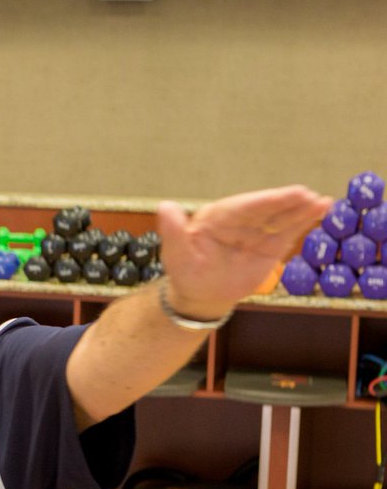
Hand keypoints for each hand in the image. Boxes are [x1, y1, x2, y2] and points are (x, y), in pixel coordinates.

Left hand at [157, 185, 331, 318]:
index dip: (265, 201)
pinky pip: (287, 232)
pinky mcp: (269, 246)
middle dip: (287, 203)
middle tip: (308, 195)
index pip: (243, 207)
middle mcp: (238, 221)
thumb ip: (173, 231)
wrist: (200, 294)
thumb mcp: (176, 253)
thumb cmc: (186, 272)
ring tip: (322, 202)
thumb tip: (166, 207)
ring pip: (279, 219)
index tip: (286, 194)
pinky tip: (321, 211)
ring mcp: (255, 232)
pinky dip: (303, 222)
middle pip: (265, 210)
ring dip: (301, 211)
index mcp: (215, 218)